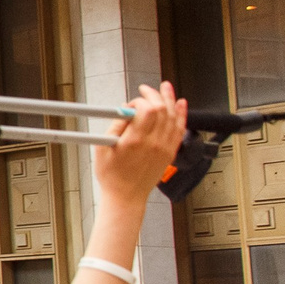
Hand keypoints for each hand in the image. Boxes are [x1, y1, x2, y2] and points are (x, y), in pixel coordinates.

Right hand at [93, 84, 185, 202]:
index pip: (147, 110)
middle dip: (155, 95)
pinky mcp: (169, 152)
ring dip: (170, 99)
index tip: (131, 104)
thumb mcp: (103, 148)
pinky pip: (180, 129)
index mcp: (135, 141)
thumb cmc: (112, 175)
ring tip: (166, 88)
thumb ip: (115, 126)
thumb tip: (125, 110)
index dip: (140, 101)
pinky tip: (180, 104)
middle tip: (147, 89)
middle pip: (162, 110)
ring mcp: (164, 148)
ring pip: (173, 117)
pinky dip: (181, 114)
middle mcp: (153, 143)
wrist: (126, 195)